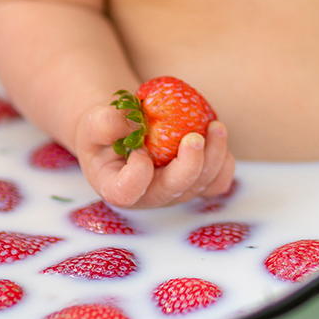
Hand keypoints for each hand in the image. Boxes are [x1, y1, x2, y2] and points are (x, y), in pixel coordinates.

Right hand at [74, 104, 235, 208]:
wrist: (123, 130)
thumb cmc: (105, 129)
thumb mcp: (94, 122)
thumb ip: (106, 123)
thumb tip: (137, 124)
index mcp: (116, 187)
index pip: (126, 193)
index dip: (136, 175)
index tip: (139, 149)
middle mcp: (148, 196)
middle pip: (172, 190)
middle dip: (189, 166)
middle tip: (194, 138)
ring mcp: (174, 191)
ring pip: (200, 185)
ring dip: (213, 158)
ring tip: (216, 127)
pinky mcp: (194, 181)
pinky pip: (217, 183)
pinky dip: (224, 164)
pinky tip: (219, 137)